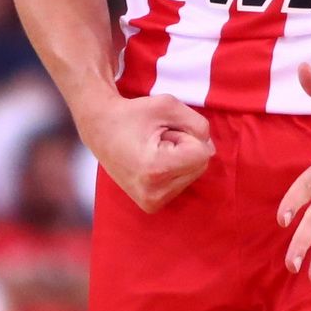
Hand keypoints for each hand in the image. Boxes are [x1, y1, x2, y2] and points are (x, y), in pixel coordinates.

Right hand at [77, 93, 213, 213]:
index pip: (202, 153)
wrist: (100, 130)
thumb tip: (210, 150)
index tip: (160, 132)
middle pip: (201, 165)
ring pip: (194, 173)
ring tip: (152, 149)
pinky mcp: (152, 206)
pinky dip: (174, 168)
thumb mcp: (169, 105)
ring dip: (180, 157)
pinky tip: (152, 162)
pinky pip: (183, 182)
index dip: (186, 134)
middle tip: (155, 140)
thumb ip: (198, 124)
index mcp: (156, 170)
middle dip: (185, 147)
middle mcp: (154, 193)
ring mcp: (152, 203)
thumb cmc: (133, 114)